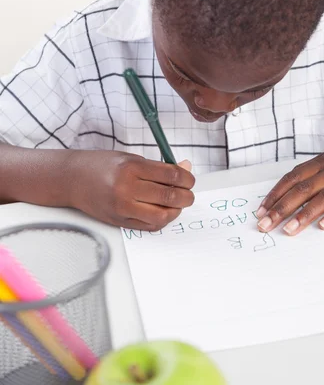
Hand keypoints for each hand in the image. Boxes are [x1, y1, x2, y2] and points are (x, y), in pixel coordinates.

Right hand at [67, 151, 194, 229]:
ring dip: (176, 210)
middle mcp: (127, 189)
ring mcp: (122, 208)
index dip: (187, 178)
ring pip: (162, 215)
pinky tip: (164, 211)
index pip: (171, 176)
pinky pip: (149, 226)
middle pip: (170, 196)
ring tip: (178, 204)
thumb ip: (158, 166)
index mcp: (131, 168)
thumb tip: (185, 169)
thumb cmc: (102, 165)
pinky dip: (162, 220)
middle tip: (189, 193)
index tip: (189, 179)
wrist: (73, 179)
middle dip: (186, 196)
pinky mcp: (119, 221)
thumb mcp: (131, 158)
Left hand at [256, 120, 323, 235]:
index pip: (292, 178)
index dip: (275, 194)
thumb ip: (313, 174)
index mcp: (321, 162)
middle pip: (302, 189)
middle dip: (281, 208)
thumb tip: (289, 192)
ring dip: (304, 214)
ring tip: (288, 230)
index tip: (261, 211)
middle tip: (265, 225)